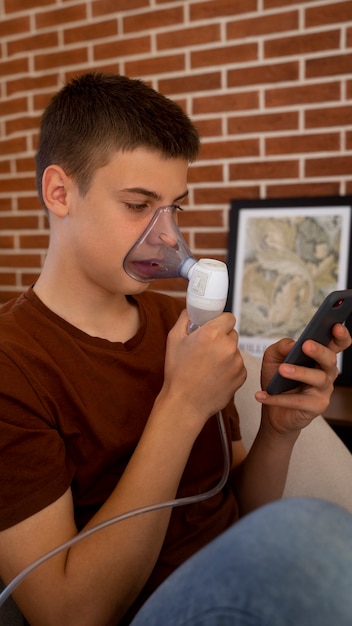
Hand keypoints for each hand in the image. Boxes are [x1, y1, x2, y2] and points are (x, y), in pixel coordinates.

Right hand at [161, 310, 246, 427]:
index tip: (213, 328)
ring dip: (226, 354)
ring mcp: (237, 362)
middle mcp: (228, 346)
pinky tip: (215, 376)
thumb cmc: (177, 372)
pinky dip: (230, 368)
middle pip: (232, 333)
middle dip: (222, 338)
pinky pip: (238, 365)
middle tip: (207, 349)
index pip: (228, 317)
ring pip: (235, 350)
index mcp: (212, 333)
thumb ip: (185, 319)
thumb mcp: (174, 339)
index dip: (220, 322)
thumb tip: (192, 310)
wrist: (185, 403)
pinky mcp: (242, 376)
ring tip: (208, 366)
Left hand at [255, 323, 351, 435]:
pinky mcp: (316, 407)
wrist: (273, 410)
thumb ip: (281, 347)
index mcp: (320, 357)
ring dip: (300, 373)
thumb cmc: (277, 380)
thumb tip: (292, 345)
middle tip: (306, 345)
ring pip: (318, 379)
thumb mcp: (273, 358)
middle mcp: (327, 372)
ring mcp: (323, 390)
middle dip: (319, 351)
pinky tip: (262, 395)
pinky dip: (279, 399)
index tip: (336, 326)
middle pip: (330, 359)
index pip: (338, 343)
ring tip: (282, 370)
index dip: (341, 335)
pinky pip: (299, 401)